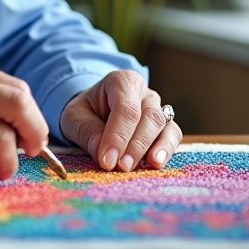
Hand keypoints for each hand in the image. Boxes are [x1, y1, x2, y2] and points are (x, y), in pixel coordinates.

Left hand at [59, 70, 181, 171]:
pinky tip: (156, 164)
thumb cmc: (85, 111)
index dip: (118, 135)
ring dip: (153, 149)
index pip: (125, 108)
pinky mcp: (166, 126)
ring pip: (163, 126)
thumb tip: (104, 155)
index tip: (107, 160)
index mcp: (122, 81)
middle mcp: (144, 93)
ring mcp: (158, 108)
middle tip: (120, 167)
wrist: (94, 112)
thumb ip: (88, 132)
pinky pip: (173, 136)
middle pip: (148, 117)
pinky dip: (166, 150)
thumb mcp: (75, 117)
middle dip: (135, 145)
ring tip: (142, 167)